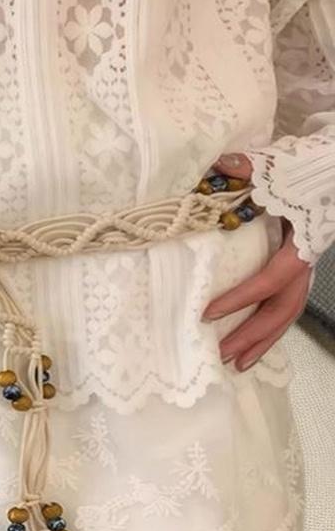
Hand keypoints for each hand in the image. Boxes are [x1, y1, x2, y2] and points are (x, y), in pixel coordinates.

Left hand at [200, 153, 312, 371]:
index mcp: (302, 242)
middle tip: (220, 355)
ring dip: (262, 341)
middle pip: (283, 309)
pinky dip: (268, 327)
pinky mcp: (298, 268)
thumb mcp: (276, 166)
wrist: (333, 166)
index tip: (207, 313)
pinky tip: (249, 345)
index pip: (270, 279)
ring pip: (287, 313)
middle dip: (252, 335)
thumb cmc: (305, 167)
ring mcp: (304, 266)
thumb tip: (223, 167)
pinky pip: (285, 305)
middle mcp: (306, 260)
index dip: (240, 298)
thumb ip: (247, 168)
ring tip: (235, 364)